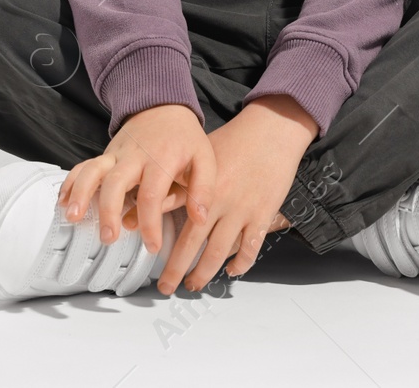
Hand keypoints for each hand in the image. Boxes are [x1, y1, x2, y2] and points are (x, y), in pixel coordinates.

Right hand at [56, 103, 214, 258]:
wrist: (163, 106)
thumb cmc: (184, 138)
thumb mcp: (205, 158)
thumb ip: (203, 189)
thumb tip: (200, 220)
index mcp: (161, 160)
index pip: (151, 195)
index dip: (150, 224)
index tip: (152, 247)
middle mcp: (134, 156)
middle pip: (116, 183)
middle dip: (109, 212)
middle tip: (109, 238)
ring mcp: (116, 154)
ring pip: (93, 171)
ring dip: (81, 194)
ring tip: (73, 217)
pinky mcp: (105, 155)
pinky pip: (83, 166)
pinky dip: (71, 182)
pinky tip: (63, 202)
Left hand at [157, 94, 315, 294]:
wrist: (271, 131)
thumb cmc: (233, 141)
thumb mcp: (200, 158)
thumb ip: (177, 184)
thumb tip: (148, 205)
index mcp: (199, 187)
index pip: (171, 218)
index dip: (157, 240)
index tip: (148, 256)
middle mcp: (218, 201)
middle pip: (192, 245)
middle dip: (176, 270)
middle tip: (165, 287)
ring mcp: (242, 210)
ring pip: (219, 252)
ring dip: (204, 272)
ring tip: (194, 284)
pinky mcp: (263, 215)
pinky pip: (251, 248)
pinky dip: (241, 264)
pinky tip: (232, 271)